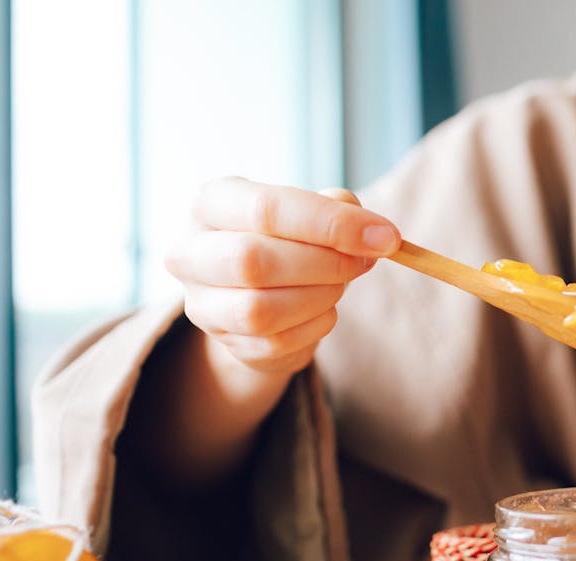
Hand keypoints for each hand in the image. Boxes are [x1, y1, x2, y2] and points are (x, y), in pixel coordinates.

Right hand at [166, 177, 400, 374]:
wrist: (257, 288)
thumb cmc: (287, 237)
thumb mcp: (309, 210)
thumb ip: (338, 209)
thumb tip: (371, 232)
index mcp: (210, 203)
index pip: (266, 208)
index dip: (331, 224)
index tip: (386, 236)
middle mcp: (190, 252)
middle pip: (253, 261)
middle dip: (326, 264)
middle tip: (366, 261)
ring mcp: (201, 303)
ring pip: (261, 310)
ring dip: (320, 297)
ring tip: (340, 283)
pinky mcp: (224, 343)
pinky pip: (276, 343)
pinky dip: (316, 325)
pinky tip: (324, 308)